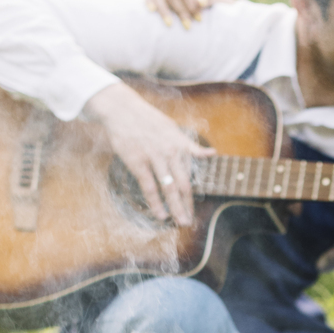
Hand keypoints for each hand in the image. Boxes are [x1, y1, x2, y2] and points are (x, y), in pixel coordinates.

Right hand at [83, 83, 210, 226]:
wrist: (122, 109)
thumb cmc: (147, 120)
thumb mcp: (173, 129)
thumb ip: (191, 146)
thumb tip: (211, 154)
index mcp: (180, 145)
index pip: (190, 175)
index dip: (192, 196)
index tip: (194, 210)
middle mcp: (170, 153)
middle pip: (183, 185)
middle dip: (187, 206)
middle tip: (189, 222)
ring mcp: (154, 158)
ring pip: (168, 188)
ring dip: (175, 208)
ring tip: (180, 222)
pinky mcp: (137, 161)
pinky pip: (149, 187)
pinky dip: (155, 203)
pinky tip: (161, 215)